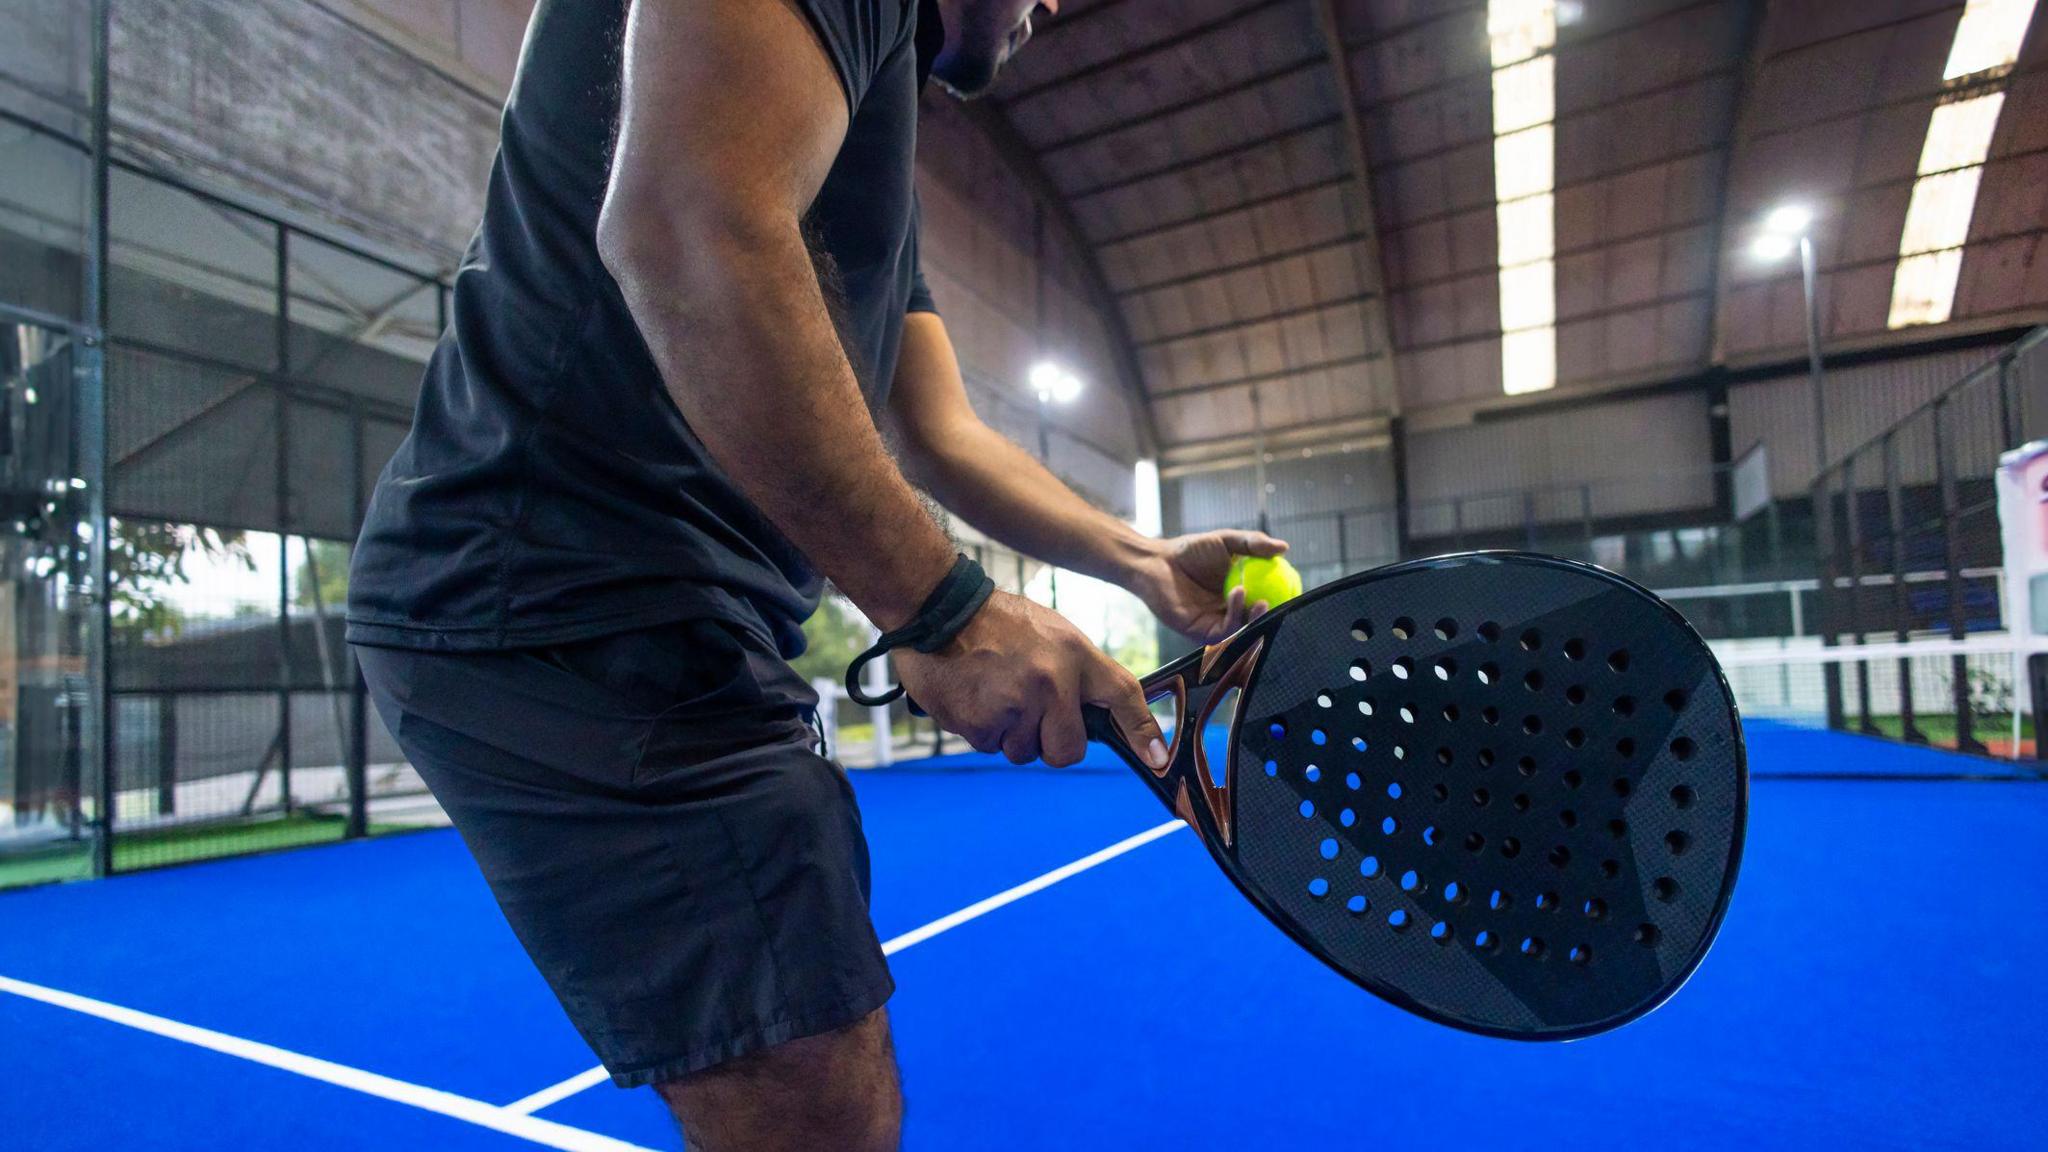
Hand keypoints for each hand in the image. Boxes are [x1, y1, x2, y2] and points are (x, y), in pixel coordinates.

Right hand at [896, 590, 1167, 768]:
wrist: (939, 608)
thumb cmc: (998, 622)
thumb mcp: (1053, 635)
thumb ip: (1077, 675)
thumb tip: (1090, 717)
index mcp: (1075, 656)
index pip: (1122, 695)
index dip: (1143, 731)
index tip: (1157, 758)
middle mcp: (1052, 684)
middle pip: (1067, 751)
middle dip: (1050, 742)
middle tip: (1030, 711)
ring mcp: (1015, 707)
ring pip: (1024, 751)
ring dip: (1011, 733)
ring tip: (994, 691)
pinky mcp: (980, 724)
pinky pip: (991, 746)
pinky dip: (983, 728)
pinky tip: (974, 694)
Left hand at [1129, 529, 1289, 643]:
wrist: (1157, 561)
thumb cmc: (1189, 550)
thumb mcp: (1226, 540)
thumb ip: (1253, 543)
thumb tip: (1284, 547)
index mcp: (1238, 593)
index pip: (1264, 601)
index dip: (1281, 600)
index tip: (1295, 590)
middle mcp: (1229, 611)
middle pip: (1256, 620)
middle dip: (1271, 616)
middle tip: (1281, 602)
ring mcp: (1216, 623)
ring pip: (1243, 628)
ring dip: (1254, 616)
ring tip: (1259, 598)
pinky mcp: (1201, 632)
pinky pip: (1224, 630)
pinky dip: (1234, 613)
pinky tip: (1236, 593)